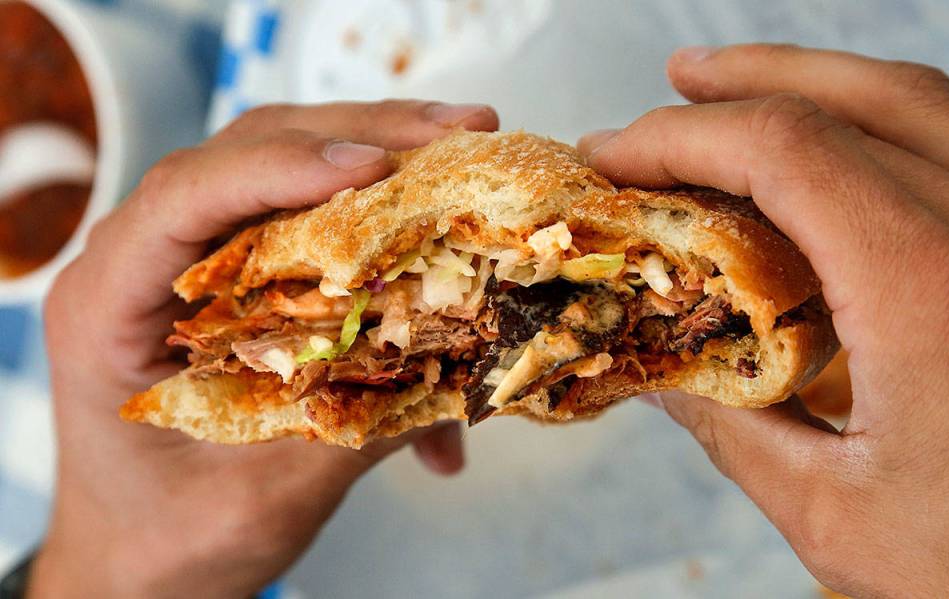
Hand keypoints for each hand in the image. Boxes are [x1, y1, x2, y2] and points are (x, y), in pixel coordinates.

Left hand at [32, 100, 498, 597]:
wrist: (145, 564)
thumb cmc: (175, 540)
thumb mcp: (263, 498)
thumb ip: (356, 427)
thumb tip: (464, 361)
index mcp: (110, 307)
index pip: (184, 198)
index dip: (278, 170)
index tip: (374, 168)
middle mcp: (145, 263)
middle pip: (246, 154)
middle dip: (358, 135)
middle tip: (459, 131)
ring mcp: (192, 262)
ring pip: (281, 168)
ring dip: (375, 151)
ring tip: (461, 146)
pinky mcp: (237, 275)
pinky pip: (307, 216)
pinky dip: (376, 211)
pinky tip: (435, 223)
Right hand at [579, 44, 948, 596]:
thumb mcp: (836, 516)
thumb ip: (731, 429)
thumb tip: (658, 372)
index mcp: (935, 297)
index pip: (785, 153)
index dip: (684, 138)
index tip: (619, 156)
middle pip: (847, 102)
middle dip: (739, 87)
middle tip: (670, 88)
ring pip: (915, 102)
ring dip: (813, 79)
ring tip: (734, 83)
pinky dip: (878, 119)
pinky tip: (835, 142)